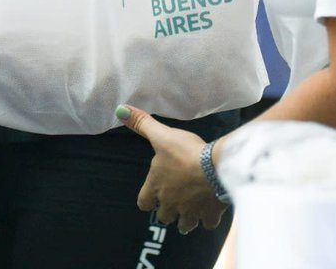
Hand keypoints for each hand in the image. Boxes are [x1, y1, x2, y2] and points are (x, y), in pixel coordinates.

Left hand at [116, 104, 227, 233]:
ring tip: (191, 212)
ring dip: (186, 220)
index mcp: (156, 187)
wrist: (215, 167)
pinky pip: (207, 224)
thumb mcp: (161, 135)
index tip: (153, 196)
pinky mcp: (210, 214)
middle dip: (168, 211)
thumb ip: (142, 124)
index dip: (147, 199)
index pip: (143, 203)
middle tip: (174, 202)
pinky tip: (211, 211)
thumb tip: (120, 110)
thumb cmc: (185, 152)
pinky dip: (208, 220)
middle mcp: (170, 203)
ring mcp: (190, 212)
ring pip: (184, 226)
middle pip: (164, 217)